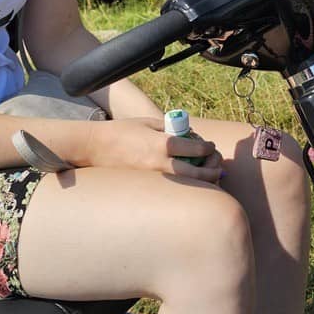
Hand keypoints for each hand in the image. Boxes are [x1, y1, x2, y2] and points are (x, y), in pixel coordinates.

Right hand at [93, 117, 222, 182]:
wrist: (96, 147)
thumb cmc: (122, 131)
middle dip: (212, 171)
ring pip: (187, 187)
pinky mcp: (147, 188)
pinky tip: (189, 183)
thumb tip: (189, 135)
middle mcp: (161, 164)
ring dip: (202, 183)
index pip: (196, 148)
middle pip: (198, 174)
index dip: (208, 147)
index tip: (210, 147)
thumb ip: (170, 128)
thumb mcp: (149, 123)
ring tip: (209, 177)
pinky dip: (184, 187)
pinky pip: (173, 190)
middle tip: (217, 166)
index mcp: (163, 144)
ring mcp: (154, 178)